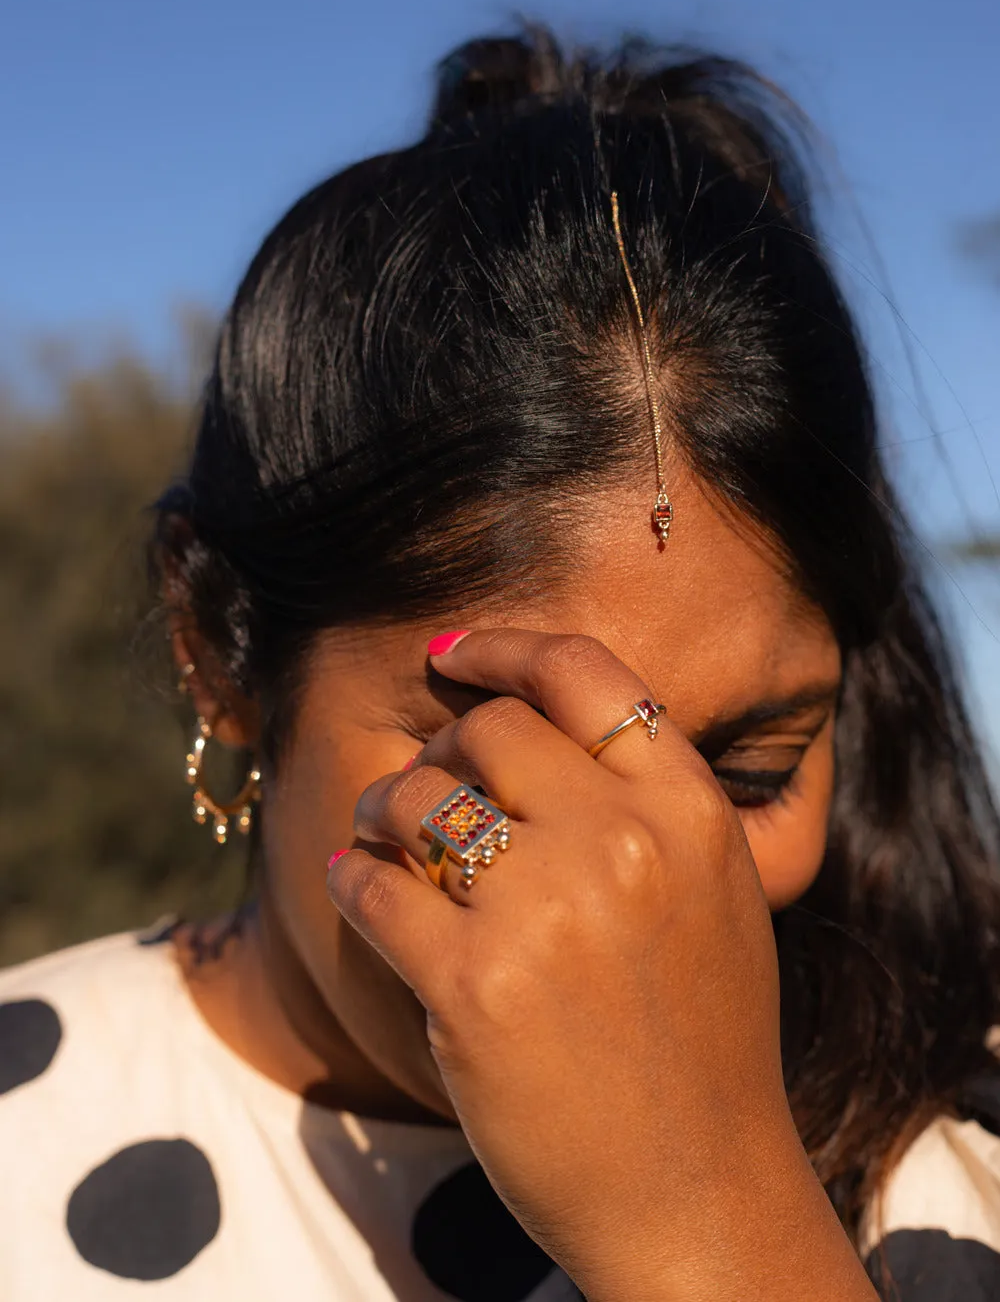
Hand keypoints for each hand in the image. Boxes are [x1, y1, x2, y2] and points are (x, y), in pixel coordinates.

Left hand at [327, 629, 875, 1300]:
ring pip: (420, 798)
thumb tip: (529, 731)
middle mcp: (625, 841)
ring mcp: (548, 911)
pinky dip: (353, 879)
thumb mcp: (716, 897)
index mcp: (690, 812)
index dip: (505, 647)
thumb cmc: (703, 1046)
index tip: (450, 653)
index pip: (586, 673)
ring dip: (383, 810)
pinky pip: (376, 887)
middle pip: (490, 729)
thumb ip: (647, 806)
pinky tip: (355, 888)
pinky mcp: (474, 984)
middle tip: (421, 786)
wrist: (698, 1195)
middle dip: (440, 748)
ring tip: (379, 837)